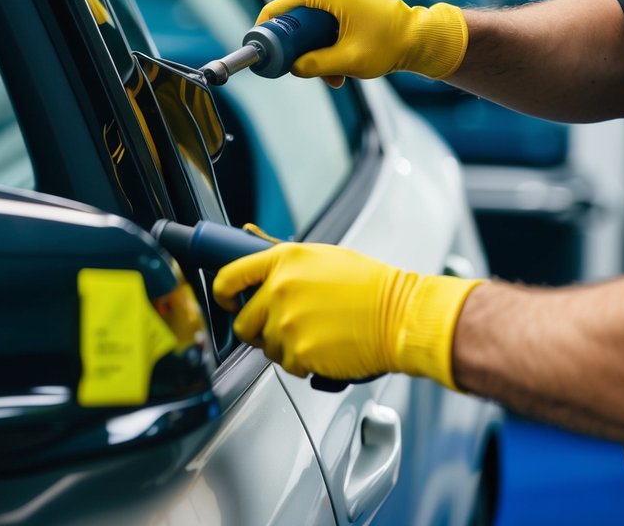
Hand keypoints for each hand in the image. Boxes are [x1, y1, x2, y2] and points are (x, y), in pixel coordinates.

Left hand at [213, 242, 482, 390]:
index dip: (224, 294)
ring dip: (283, 346)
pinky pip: (286, 364)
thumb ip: (287, 265)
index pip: (229, 276)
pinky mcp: (298, 352)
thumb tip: (262, 271)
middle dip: (255, 328)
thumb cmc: (371, 286)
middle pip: (242, 321)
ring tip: (314, 334)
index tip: (229, 302)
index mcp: (283, 261)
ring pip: (265, 346)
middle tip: (277, 328)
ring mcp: (286, 323)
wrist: (399, 315)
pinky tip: (323, 347)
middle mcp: (279, 290)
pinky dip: (301, 362)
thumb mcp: (323, 258)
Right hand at [256, 0, 467, 85]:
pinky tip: (333, 63)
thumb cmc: (388, 46)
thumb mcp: (347, 61)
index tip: (261, 40)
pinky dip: (321, 33)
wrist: (419, 38)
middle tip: (284, 45)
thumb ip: (315, 65)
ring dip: (307, 34)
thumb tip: (293, 68)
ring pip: (307, 4)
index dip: (268, 23)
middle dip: (286, 23)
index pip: (284, 2)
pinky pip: (323, 10)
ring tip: (320, 67)